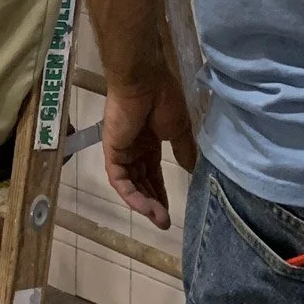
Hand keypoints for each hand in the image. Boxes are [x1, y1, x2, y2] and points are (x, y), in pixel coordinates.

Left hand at [101, 76, 198, 229]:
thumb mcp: (179, 130)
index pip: (152, 173)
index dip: (160, 192)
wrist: (143, 81)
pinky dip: (131, 196)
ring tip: (160, 219)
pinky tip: (146, 208)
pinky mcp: (111, 151)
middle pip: (141, 182)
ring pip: (130, 185)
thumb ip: (183, 151)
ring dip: (145, 204)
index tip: (171, 211)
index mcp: (149, 141)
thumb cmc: (163, 99)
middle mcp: (133, 148)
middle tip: (165, 222)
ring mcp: (121, 150)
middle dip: (153, 203)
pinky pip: (119, 180)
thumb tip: (192, 170)